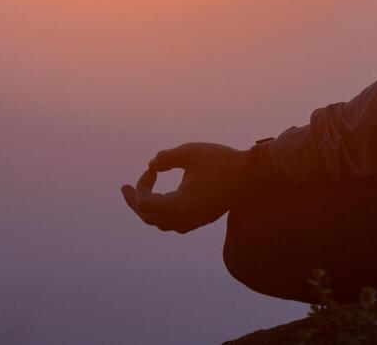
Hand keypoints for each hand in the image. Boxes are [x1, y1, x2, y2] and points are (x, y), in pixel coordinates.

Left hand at [120, 142, 256, 233]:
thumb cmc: (222, 161)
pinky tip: (164, 201)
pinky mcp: (202, 218)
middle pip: (149, 218)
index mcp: (180, 206)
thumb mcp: (191, 152)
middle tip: (124, 189)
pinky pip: (175, 224)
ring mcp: (195, 221)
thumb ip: (166, 158)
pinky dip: (163, 213)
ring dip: (149, 209)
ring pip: (162, 224)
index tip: (153, 168)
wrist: (252, 175)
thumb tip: (152, 165)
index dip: (142, 185)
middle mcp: (185, 219)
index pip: (146, 204)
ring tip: (140, 195)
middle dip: (136, 202)